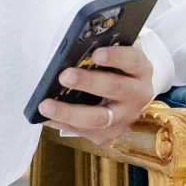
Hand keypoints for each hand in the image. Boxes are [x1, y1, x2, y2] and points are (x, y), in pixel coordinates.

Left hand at [35, 43, 158, 147]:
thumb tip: (71, 51)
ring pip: (98, 118)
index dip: (115, 57)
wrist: (127, 95)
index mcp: (140, 69)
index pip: (131, 60)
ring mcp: (126, 117)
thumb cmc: (114, 68)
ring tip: (46, 105)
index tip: (95, 53)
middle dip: (88, 82)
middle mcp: (138, 94)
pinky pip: (84, 131)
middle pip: (115, 88)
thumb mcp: (114, 56)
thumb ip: (99, 52)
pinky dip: (62, 123)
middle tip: (64, 76)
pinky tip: (45, 117)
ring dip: (69, 112)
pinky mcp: (111, 133)